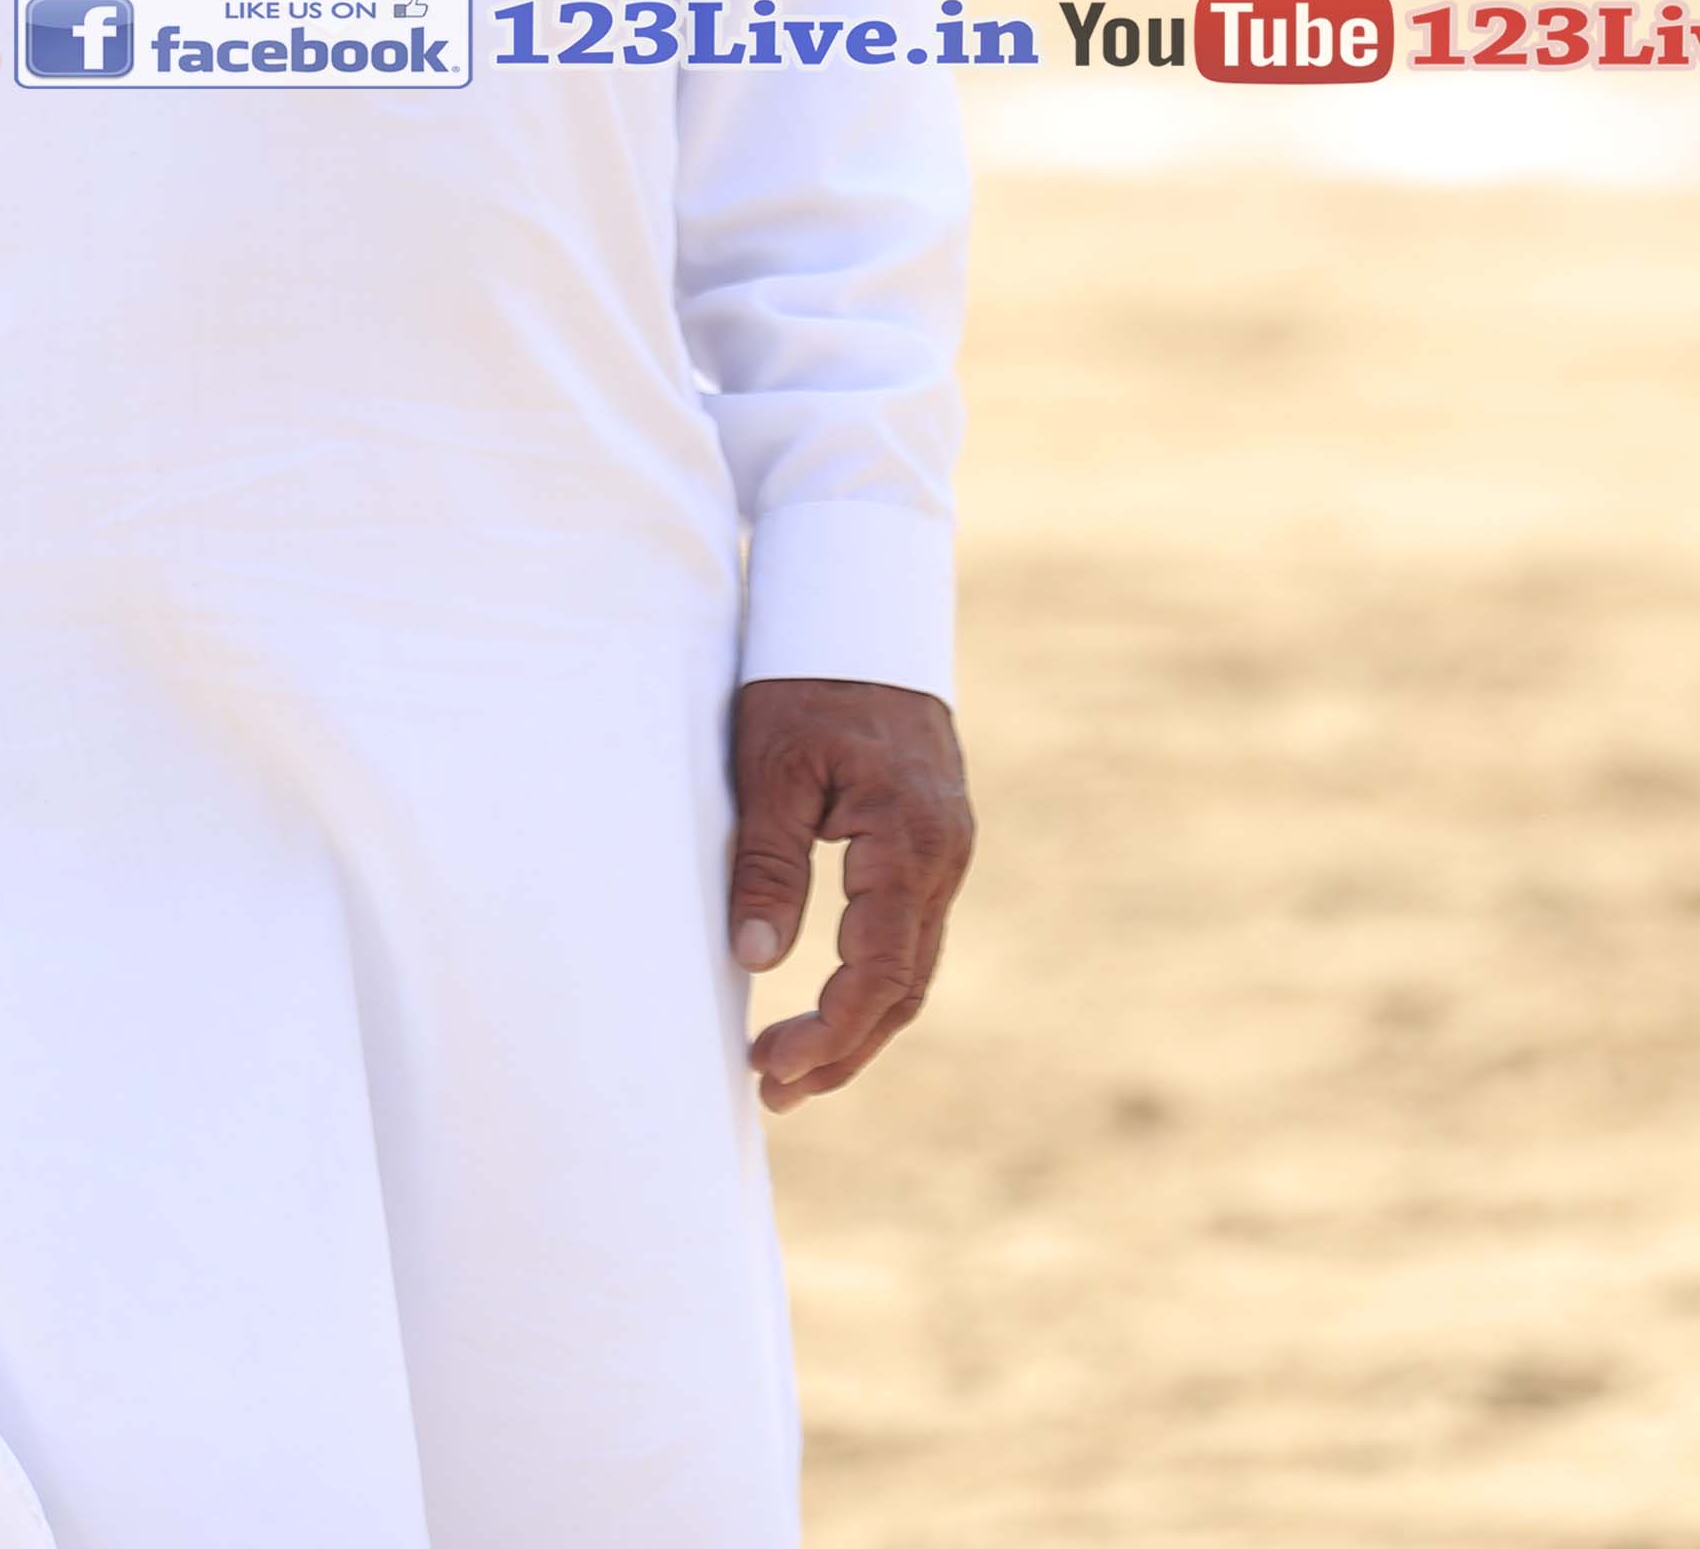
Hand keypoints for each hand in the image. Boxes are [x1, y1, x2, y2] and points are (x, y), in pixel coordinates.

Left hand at [723, 677, 971, 1112]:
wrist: (862, 609)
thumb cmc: (806, 678)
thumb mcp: (770, 765)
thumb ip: (767, 863)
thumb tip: (753, 960)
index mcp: (908, 838)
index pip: (879, 972)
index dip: (829, 1035)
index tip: (769, 1069)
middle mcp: (943, 853)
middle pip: (905, 986)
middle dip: (843, 1049)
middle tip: (770, 1090)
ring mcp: (946, 849)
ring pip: (914, 966)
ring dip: (859, 1024)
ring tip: (788, 1068)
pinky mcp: (933, 843)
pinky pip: (912, 932)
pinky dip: (873, 981)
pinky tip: (826, 1002)